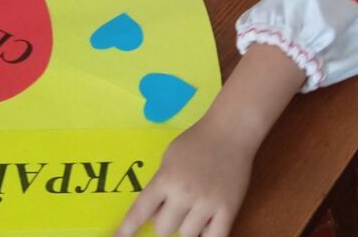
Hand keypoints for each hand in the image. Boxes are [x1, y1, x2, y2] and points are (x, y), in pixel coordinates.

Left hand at [114, 116, 253, 236]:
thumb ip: (161, 183)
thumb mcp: (170, 157)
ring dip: (188, 226)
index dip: (126, 228)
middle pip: (163, 229)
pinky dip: (207, 235)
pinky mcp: (227, 208)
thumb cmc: (197, 140)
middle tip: (176, 206)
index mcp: (166, 178)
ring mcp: (207, 202)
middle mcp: (184, 193)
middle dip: (166, 221)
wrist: (230, 130)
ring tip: (196, 208)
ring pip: (187, 235)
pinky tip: (206, 225)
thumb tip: (153, 214)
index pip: (140, 210)